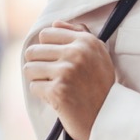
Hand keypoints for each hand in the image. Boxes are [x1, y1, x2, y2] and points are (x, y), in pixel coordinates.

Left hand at [24, 20, 114, 139]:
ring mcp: (66, 71)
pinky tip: (58, 98)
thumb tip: (55, 23)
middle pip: (33, 51)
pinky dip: (43, 95)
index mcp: (85, 41)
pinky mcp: (58, 91)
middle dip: (39, 65)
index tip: (57, 61)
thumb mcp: (98, 54)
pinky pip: (34, 86)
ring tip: (55, 86)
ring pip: (29, 68)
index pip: (45, 34)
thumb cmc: (101, 85)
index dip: (47, 49)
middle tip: (53, 76)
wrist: (109, 116)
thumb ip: (78, 34)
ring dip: (39, 80)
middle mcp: (76, 53)